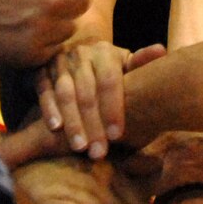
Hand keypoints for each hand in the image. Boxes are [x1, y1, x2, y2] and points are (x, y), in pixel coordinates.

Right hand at [0, 0, 93, 64]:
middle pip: (82, 3)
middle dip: (65, 1)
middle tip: (38, 0)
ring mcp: (45, 27)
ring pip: (69, 28)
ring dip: (54, 24)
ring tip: (25, 16)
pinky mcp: (32, 52)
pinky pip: (52, 48)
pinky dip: (40, 43)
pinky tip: (18, 32)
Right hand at [0, 44, 163, 168]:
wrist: (80, 59)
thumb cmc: (110, 71)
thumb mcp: (126, 66)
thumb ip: (141, 63)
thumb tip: (161, 51)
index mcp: (105, 52)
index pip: (109, 81)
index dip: (113, 109)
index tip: (118, 136)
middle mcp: (81, 54)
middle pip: (87, 92)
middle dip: (93, 124)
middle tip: (98, 152)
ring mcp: (59, 62)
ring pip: (65, 93)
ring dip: (72, 122)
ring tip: (80, 147)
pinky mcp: (41, 71)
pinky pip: (43, 90)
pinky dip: (48, 109)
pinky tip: (55, 128)